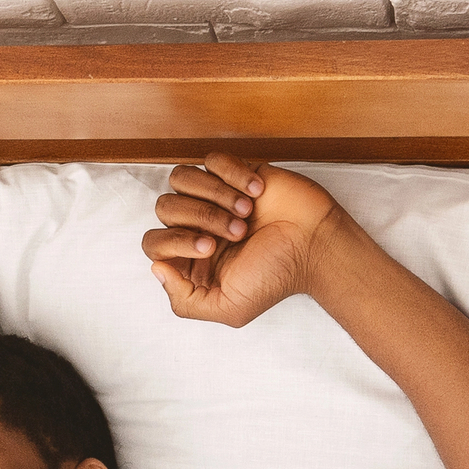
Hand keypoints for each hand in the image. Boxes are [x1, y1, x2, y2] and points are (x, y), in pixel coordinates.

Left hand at [141, 153, 345, 327]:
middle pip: (165, 207)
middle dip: (201, 217)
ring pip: (181, 178)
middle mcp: (196, 226)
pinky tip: (258, 191)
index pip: (153, 243)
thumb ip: (185, 301)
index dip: (174, 241)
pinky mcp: (234, 172)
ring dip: (215, 194)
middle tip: (237, 231)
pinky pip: (212, 160)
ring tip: (247, 211)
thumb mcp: (229, 308)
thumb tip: (156, 268)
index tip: (210, 248)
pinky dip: (234, 175)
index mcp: (189, 258)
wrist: (315, 245)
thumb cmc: (276, 277)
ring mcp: (214, 196)